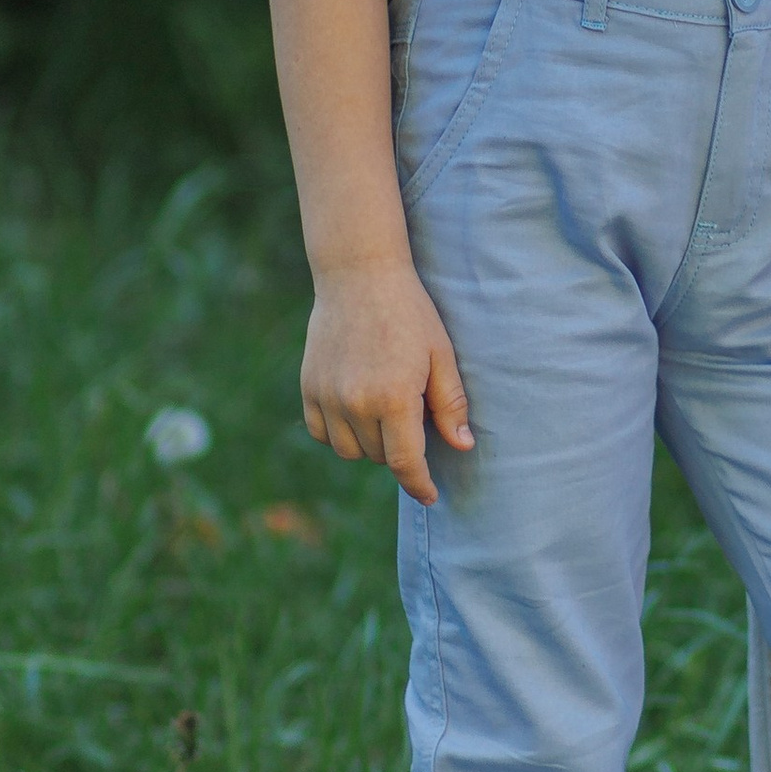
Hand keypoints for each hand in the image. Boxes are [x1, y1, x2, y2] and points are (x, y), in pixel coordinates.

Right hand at [299, 260, 472, 507]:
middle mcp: (356, 403)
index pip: (406, 463)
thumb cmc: (409, 313)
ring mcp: (327, 397)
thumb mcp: (441, 355)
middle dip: (400, 449)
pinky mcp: (309, 388)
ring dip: (370, 444)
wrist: (359, 276)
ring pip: (350, 450)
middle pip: (380, 457)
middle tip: (412, 414)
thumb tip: (461, 447)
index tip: (429, 496)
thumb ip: (450, 404)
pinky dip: (340, 433)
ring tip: (385, 411)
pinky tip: (357, 411)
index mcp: (394, 398)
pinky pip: (322, 433)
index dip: (419, 485)